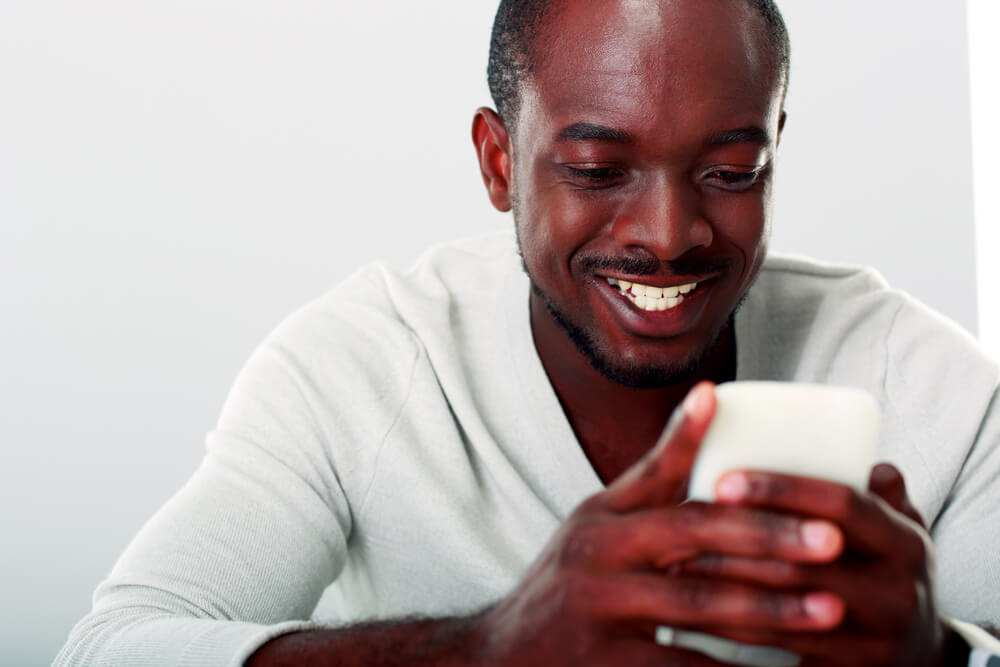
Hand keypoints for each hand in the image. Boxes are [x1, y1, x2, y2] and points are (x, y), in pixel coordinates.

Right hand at [476, 383, 845, 665]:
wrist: (505, 655)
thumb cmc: (571, 580)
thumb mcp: (600, 523)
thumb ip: (655, 473)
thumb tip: (712, 396)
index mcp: (602, 517)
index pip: (665, 479)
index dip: (714, 460)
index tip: (765, 445)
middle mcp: (596, 555)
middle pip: (693, 538)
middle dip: (770, 539)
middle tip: (834, 542)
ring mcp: (599, 610)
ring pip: (698, 606)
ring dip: (771, 609)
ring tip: (831, 610)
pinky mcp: (608, 664)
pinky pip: (685, 666)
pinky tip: (784, 663)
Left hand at [679, 464, 954, 665]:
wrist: (917, 658)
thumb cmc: (884, 572)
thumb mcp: (890, 528)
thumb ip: (870, 489)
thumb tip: (849, 449)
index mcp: (904, 539)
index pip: (842, 503)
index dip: (782, 490)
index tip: (725, 480)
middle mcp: (899, 588)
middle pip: (805, 559)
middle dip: (737, 540)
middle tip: (680, 522)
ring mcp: (876, 637)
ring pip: (785, 606)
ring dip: (723, 583)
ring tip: (674, 561)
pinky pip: (779, 647)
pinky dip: (733, 627)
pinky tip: (694, 610)